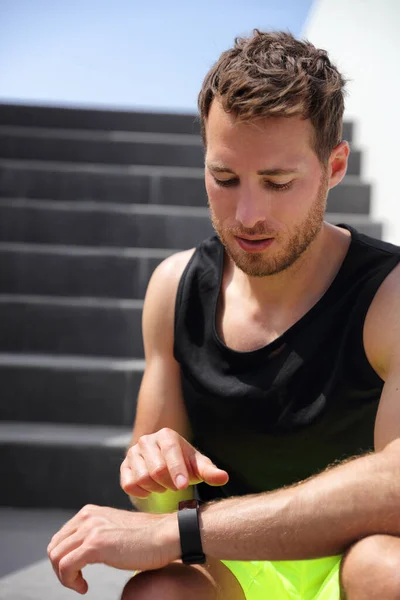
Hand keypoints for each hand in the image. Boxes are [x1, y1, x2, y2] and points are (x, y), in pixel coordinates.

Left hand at [47, 504, 179, 593]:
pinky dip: (70, 581)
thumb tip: (81, 551)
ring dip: (64, 577)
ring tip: (80, 584)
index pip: (60, 538)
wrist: (164, 537)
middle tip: (77, 580)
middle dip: (60, 569)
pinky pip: (66, 566)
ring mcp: (90, 529)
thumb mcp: (114, 530)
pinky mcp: (95, 544)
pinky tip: (84, 587)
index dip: (63, 558)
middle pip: (54, 547)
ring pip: (56, 557)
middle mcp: (87, 517)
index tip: (77, 572)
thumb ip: (97, 534)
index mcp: (90, 513)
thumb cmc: (146, 538)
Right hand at [121, 427, 228, 497]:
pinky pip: (128, 484)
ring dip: (156, 488)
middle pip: (156, 469)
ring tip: (164, 486)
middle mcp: (147, 440)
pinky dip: (141, 492)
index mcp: (166, 435)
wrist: (166, 464)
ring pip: (142, 478)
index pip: (170, 452)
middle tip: (176, 486)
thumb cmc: (185, 465)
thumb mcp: (198, 466)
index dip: (177, 470)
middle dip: (169, 483)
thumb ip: (210, 471)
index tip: (183, 486)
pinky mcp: (124, 466)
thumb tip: (223, 477)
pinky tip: (150, 490)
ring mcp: (133, 452)